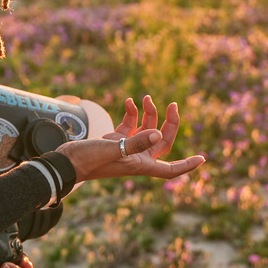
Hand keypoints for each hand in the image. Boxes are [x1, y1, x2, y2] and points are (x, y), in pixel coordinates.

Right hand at [56, 96, 204, 181]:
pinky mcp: (115, 141)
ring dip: (149, 113)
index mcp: (140, 164)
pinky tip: (130, 101)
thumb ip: (135, 142)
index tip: (202, 159)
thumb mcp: (112, 149)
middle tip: (174, 105)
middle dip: (170, 123)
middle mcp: (137, 157)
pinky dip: (132, 113)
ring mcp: (126, 149)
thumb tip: (156, 133)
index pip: (170, 169)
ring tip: (146, 97)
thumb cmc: (87, 160)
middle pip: (162, 142)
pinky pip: (131, 125)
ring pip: (147, 130)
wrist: (65, 162)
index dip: (187, 165)